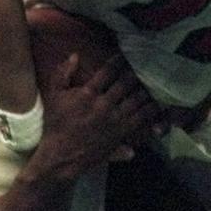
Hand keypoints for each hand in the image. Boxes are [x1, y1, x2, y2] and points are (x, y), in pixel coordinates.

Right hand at [36, 53, 161, 176]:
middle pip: (126, 84)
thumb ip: (62, 74)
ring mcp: (114, 120)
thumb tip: (75, 55)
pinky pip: (141, 119)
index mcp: (87, 94)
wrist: (61, 155)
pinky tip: (156, 102)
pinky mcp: (121, 133)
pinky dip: (150, 110)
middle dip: (135, 73)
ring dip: (145, 89)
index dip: (119, 61)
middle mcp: (104, 105)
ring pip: (136, 100)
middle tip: (144, 65)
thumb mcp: (53, 96)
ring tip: (153, 80)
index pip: (108, 72)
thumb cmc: (56, 123)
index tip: (125, 55)